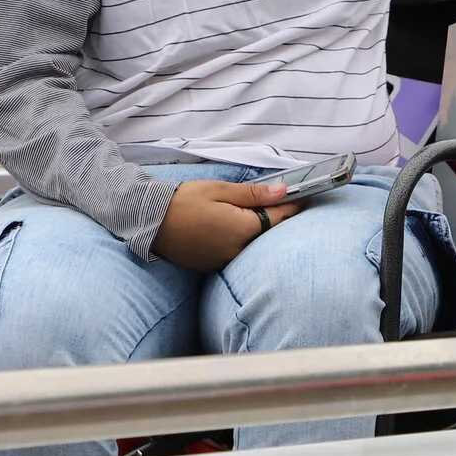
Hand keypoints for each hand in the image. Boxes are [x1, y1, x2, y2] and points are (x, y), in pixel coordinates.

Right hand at [150, 178, 299, 271]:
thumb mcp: (220, 190)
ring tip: (265, 215)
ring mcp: (225, 261)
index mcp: (242, 229)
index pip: (279, 218)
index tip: (305, 197)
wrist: (149, 221)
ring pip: (253, 246)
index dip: (294, 206)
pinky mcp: (213, 265)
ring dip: (260, 232)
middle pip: (268, 235)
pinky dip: (243, 242)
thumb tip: (283, 192)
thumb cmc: (184, 201)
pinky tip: (240, 230)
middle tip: (288, 203)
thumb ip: (254, 194)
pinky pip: (237, 254)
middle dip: (279, 219)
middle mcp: (237, 250)